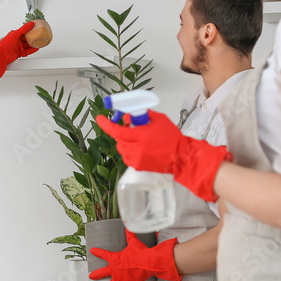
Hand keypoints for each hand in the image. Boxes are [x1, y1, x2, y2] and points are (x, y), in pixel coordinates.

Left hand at [0, 22, 38, 80]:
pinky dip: (31, 50)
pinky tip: (35, 48)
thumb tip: (30, 24)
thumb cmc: (4, 45)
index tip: (36, 28)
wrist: (0, 57)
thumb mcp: (15, 34)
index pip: (24, 31)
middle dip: (32, 37)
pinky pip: (27, 51)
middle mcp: (16, 41)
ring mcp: (17, 47)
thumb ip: (23, 29)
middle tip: (39, 36)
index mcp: (14, 35)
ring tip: (38, 42)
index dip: (30, 30)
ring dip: (33, 44)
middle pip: (26, 38)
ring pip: (27, 45)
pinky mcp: (18, 53)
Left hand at [89, 230, 181, 280]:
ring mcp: (122, 280)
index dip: (97, 252)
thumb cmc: (141, 253)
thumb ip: (129, 234)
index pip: (103, 255)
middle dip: (96, 276)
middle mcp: (116, 272)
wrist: (151, 263)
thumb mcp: (133, 242)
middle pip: (102, 275)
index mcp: (114, 260)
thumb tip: (128, 224)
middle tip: (92, 277)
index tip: (93, 251)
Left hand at [95, 111, 231, 201]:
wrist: (181, 156)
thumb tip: (129, 115)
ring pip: (122, 148)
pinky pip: (127, 156)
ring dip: (125, 141)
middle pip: (118, 139)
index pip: (117, 130)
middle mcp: (136, 148)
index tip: (99, 118)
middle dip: (121, 132)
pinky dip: (130, 151)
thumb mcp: (159, 120)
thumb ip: (143, 115)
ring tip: (138, 139)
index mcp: (141, 136)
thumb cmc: (172, 137)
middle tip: (129, 127)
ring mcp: (136, 158)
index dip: (106, 125)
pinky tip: (141, 148)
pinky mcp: (138, 166)